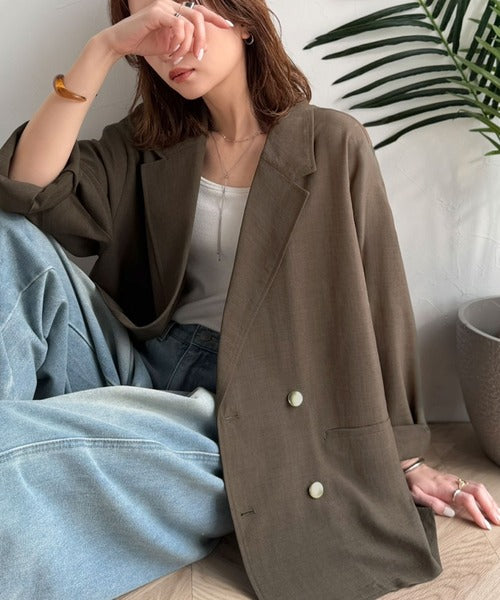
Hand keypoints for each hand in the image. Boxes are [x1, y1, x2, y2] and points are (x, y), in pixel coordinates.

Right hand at [102, 0, 232, 62]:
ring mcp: (163, 7)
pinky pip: (178, 26)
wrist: (121, 43)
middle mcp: (171, 5)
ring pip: (190, 24)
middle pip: (199, 17)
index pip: (201, 11)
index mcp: (176, 12)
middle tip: (200, 56)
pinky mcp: (156, 13)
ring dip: (187, 46)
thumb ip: (185, 44)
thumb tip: (204, 48)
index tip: (229, 28)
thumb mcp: (170, 46)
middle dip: (203, 39)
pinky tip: (169, 53)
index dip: (216, 18)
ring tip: (178, 59)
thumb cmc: (144, 44)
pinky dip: (177, 43)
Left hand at [404, 463, 499, 529]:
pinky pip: (475, 486)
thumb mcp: (416, 495)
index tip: (485, 525)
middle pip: (478, 491)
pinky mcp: (456, 480)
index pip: (466, 499)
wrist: (410, 467)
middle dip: (490, 507)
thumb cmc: (412, 482)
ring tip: (498, 515)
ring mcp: (456, 480)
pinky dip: (486, 496)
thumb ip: (432, 504)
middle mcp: (453, 482)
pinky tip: (490, 504)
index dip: (477, 512)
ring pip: (479, 488)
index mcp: (444, 488)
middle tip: (498, 521)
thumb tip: (451, 513)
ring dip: (490, 501)